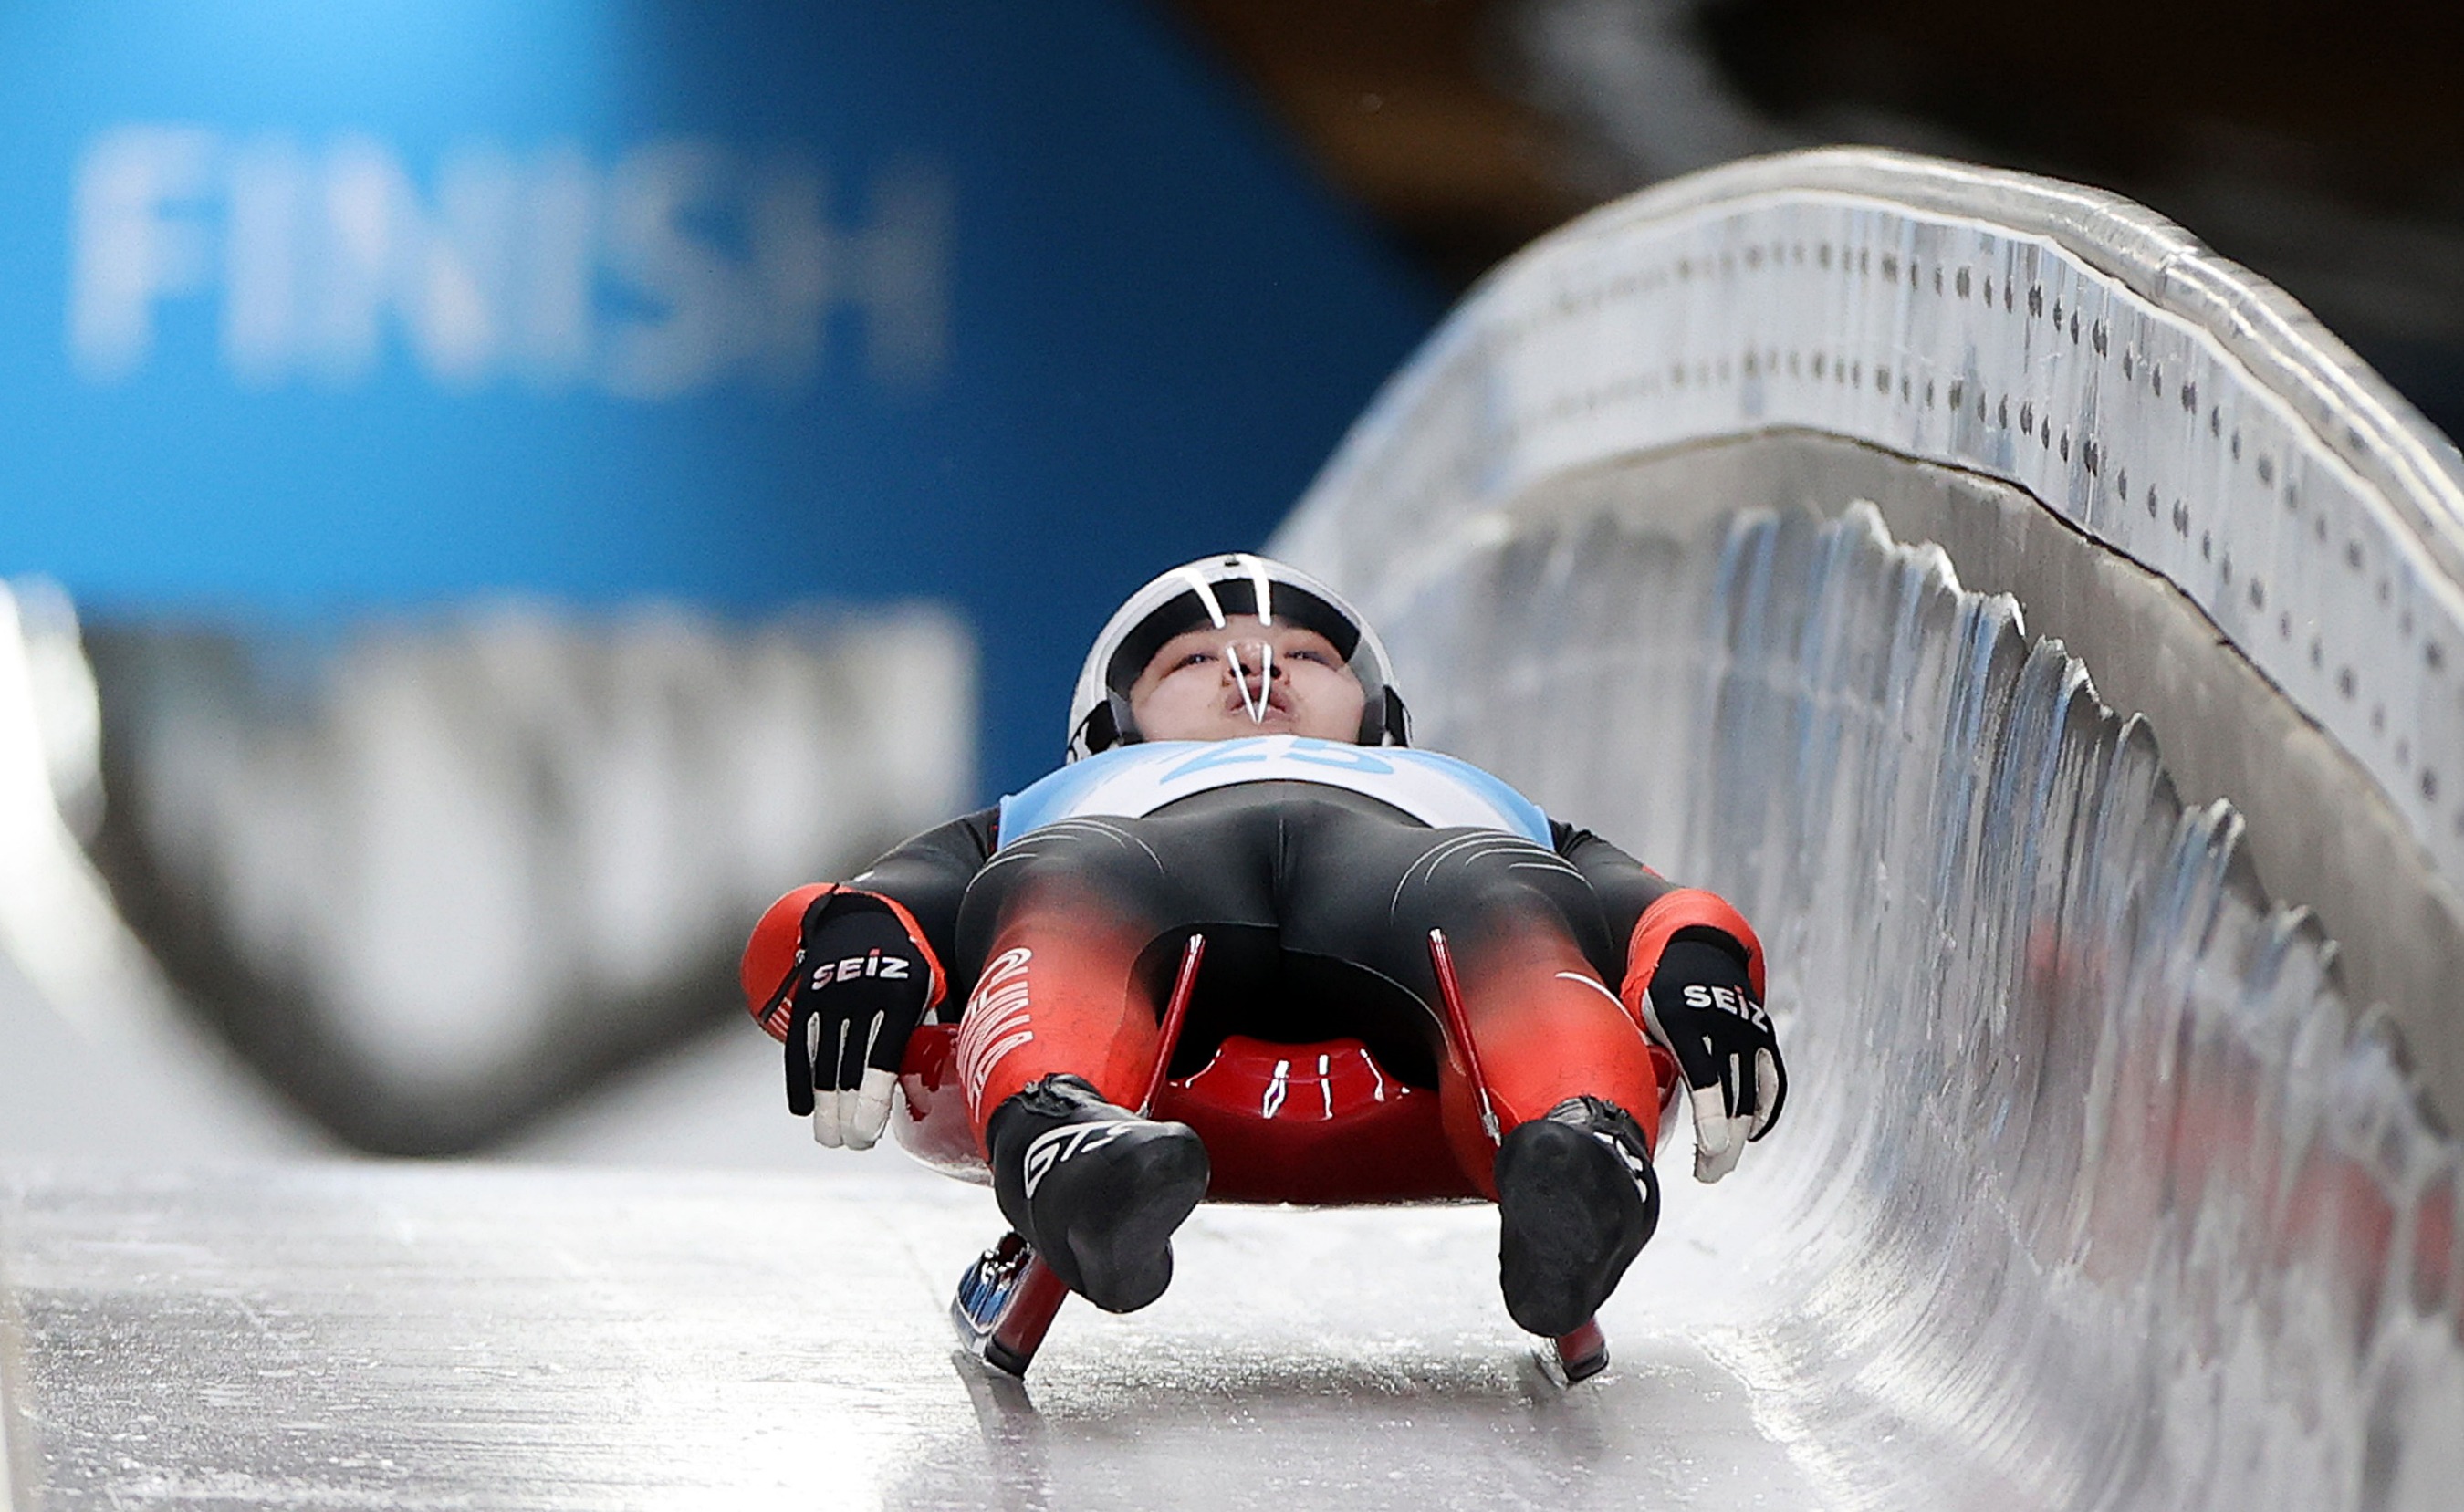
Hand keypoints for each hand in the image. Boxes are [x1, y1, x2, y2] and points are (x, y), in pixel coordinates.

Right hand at [781, 894, 930, 1148]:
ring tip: (829, 1138)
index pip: (881, 1060)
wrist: (866, 916)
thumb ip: (930, 1033)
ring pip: (821, 1063)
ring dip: (823, 1107)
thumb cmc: (910, 966)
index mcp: (900, 996)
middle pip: (848, 1069)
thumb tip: (950, 1088)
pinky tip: (803, 1110)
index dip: (871, 1103)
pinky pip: (798, 1046)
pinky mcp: (807, 997)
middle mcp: (861, 996)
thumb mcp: (930, 990)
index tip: (867, 1136)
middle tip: (853, 1144)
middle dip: (847, 1115)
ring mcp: (830, 996)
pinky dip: (799, 1081)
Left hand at [1639, 936, 1784, 1181]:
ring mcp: (1749, 1028)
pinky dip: (1765, 1110)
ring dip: (1739, 1134)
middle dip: (1723, 1141)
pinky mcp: (1763, 1034)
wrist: (1694, 944)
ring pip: (1752, 1093)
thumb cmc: (1652, 986)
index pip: (1704, 1076)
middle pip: (1732, 1094)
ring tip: (1721, 1164)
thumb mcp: (1634, 1010)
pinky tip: (1750, 1135)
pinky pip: (1771, 1079)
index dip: (1710, 1117)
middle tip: (1708, 1173)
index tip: (1710, 1150)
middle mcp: (1724, 1023)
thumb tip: (1635, 1100)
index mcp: (1684, 1018)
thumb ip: (1641, 1050)